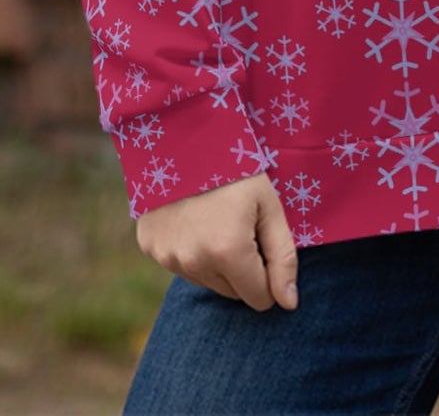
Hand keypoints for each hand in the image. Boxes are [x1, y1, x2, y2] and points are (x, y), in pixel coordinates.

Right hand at [133, 172, 299, 312]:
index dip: (268, 273)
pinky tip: (194, 217)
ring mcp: (167, 257)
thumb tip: (289, 304)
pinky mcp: (150, 247)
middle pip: (233, 293)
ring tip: (217, 218)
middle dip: (243, 268)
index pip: (260, 298)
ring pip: (207, 281)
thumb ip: (283, 257)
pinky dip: (191, 250)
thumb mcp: (269, 205)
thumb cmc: (236, 168)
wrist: (184, 134)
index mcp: (228, 252)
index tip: (263, 240)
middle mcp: (194, 262)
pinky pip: (181, 264)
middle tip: (241, 225)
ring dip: (217, 262)